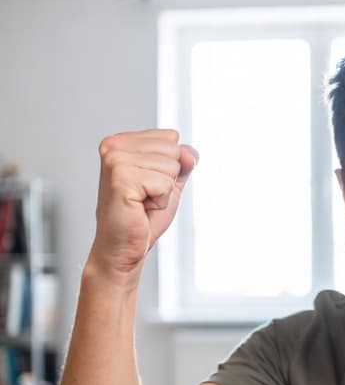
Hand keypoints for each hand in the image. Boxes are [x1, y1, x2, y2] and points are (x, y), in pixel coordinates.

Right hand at [89, 129, 198, 282]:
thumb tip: (190, 152)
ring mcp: (115, 160)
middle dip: (167, 178)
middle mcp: (114, 146)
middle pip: (173, 149)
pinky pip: (165, 183)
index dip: (169, 166)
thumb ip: (182, 162)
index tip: (147, 184)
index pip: (171, 137)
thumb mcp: (170, 182)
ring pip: (171, 166)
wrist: (123, 248)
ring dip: (163, 191)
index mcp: (122, 141)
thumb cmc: (140, 217)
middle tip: (144, 196)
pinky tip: (140, 208)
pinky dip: (160, 202)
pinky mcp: (121, 178)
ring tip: (142, 202)